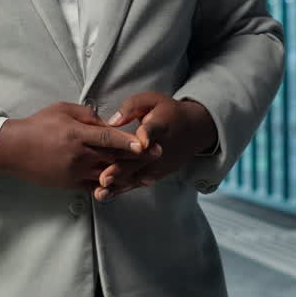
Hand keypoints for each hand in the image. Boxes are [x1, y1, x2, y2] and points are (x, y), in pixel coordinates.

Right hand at [0, 102, 145, 190]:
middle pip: (114, 158)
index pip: (108, 138)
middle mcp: (78, 156)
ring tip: (148, 175)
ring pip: (108, 176)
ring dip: (129, 175)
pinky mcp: (71, 185)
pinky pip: (95, 188)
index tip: (146, 143)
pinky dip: (111, 187)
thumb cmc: (38, 125)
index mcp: (77, 134)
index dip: (128, 141)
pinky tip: (125, 186)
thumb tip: (108, 122)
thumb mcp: (62, 109)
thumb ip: (88, 115)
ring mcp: (74, 173)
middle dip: (137, 157)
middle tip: (158, 154)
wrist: (13, 149)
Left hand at [93, 92, 216, 201]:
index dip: (147, 135)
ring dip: (119, 185)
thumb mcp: (152, 100)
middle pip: (141, 159)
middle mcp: (161, 148)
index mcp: (160, 125)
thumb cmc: (167, 112)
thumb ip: (131, 107)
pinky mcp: (157, 174)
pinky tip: (106, 195)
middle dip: (122, 169)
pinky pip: (138, 182)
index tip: (141, 141)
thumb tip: (112, 121)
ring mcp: (160, 164)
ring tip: (101, 193)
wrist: (194, 130)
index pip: (154, 130)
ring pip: (138, 176)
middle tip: (104, 178)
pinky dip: (122, 189)